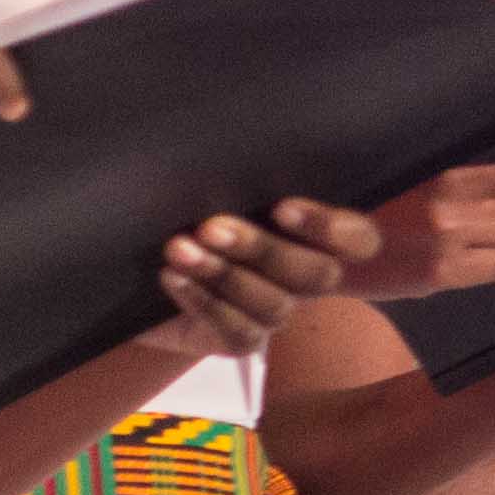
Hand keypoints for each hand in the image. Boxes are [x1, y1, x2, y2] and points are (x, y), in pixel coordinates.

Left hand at [131, 207, 363, 365]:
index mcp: (311, 234)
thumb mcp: (215, 191)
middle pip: (319, 276)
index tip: (282, 208)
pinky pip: (240, 333)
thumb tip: (244, 154)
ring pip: (275, 306)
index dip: (335, 230)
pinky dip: (203, 303)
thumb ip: (240, 185)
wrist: (134, 262)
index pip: (360, 240)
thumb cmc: (181, 211)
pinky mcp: (239, 339)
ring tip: (178, 249)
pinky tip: (171, 276)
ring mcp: (274, 310)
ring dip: (224, 275)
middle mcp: (302, 275)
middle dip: (265, 250)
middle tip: (211, 228)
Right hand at [310, 151, 494, 303]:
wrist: (309, 237)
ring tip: (460, 232)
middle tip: (490, 210)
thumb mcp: (414, 170)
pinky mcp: (440, 279)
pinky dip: (482, 265)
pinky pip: (492, 272)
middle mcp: (456, 210)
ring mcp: (450, 249)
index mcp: (453, 174)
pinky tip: (447, 254)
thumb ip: (465, 175)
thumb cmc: (368, 195)